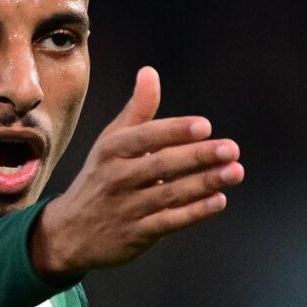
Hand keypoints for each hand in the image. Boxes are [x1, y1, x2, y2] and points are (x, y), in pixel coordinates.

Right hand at [31, 66, 242, 278]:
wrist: (71, 233)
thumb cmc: (101, 178)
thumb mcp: (111, 143)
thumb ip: (137, 111)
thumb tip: (150, 72)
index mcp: (112, 150)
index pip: (146, 137)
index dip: (176, 131)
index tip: (205, 126)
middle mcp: (118, 178)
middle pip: (162, 165)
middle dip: (198, 156)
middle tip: (232, 148)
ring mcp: (127, 208)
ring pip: (170, 194)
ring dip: (205, 183)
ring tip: (235, 172)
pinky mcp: (137, 235)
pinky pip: (170, 222)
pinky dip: (195, 212)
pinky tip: (219, 201)